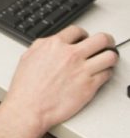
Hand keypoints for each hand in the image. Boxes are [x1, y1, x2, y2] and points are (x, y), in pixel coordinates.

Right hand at [3, 25, 117, 135]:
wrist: (30, 107)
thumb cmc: (26, 86)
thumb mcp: (28, 55)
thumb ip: (43, 45)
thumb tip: (51, 42)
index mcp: (55, 44)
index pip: (78, 30)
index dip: (83, 34)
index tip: (85, 38)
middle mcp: (71, 54)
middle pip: (100, 39)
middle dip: (105, 41)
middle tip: (106, 44)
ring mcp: (82, 70)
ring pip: (109, 56)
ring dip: (110, 56)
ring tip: (107, 59)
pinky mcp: (89, 87)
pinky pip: (107, 74)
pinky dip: (107, 73)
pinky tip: (101, 74)